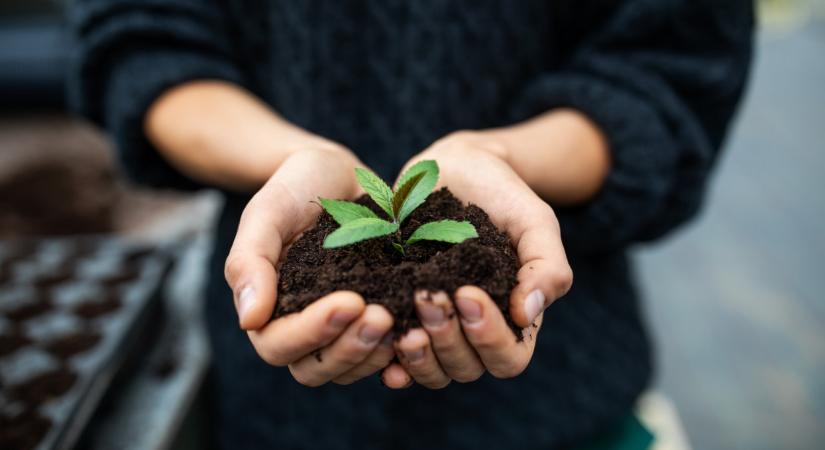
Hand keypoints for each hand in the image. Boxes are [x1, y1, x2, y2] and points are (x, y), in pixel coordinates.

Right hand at [225, 146, 395, 385]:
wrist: (336, 173)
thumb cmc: (295, 187)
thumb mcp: (267, 212)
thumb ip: (249, 262)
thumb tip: (249, 320)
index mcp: (268, 308)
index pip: (278, 345)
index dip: (312, 332)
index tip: (350, 301)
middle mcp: (301, 326)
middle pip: (315, 368)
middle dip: (349, 349)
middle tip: (383, 316)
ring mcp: (339, 328)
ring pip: (350, 368)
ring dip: (375, 354)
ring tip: (405, 323)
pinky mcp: (372, 319)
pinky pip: (382, 355)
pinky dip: (400, 352)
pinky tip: (421, 331)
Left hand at [381, 132, 572, 388]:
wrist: (457, 168)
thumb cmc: (503, 194)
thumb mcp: (534, 221)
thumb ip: (547, 266)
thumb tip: (529, 313)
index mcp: (514, 320)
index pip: (508, 358)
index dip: (489, 337)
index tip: (467, 293)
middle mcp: (474, 333)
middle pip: (465, 368)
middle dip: (447, 338)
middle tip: (426, 295)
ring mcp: (437, 328)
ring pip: (431, 370)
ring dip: (417, 355)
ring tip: (402, 325)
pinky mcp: (401, 316)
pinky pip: (394, 357)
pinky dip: (388, 360)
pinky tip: (378, 339)